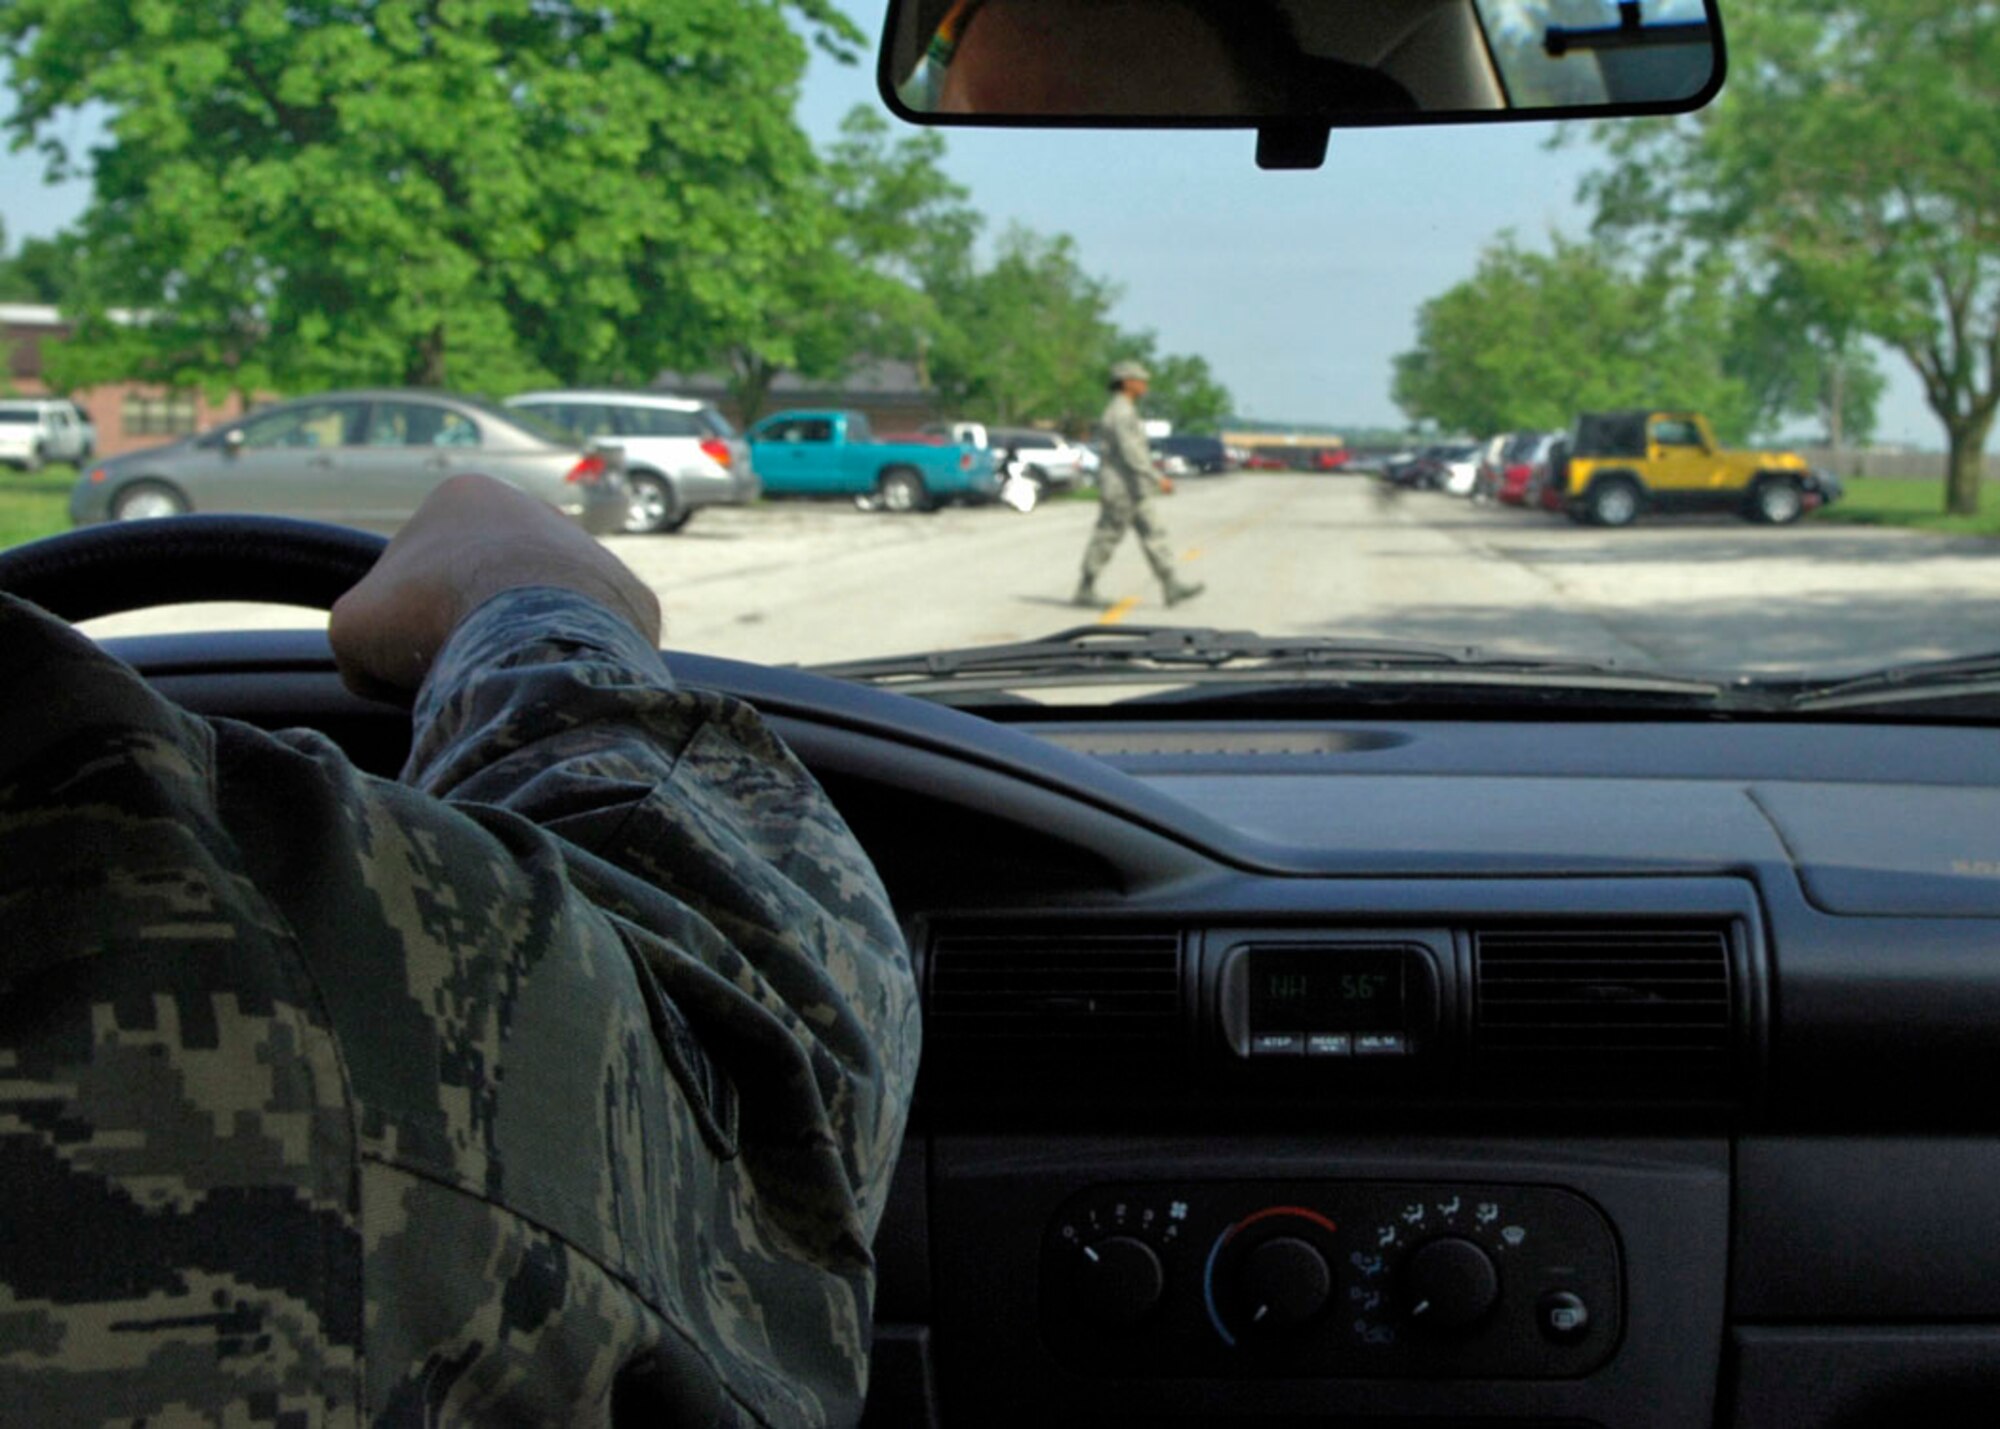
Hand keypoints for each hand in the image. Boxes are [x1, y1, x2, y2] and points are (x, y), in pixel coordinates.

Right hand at [330, 473, 660, 697]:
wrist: (530, 637)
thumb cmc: (430, 617)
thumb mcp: (355, 626)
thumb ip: (360, 636)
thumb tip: (380, 669)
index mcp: (466, 497)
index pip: (424, 566)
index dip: (408, 621)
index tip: (411, 659)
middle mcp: (538, 511)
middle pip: (490, 585)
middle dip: (473, 629)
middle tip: (460, 676)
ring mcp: (592, 552)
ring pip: (546, 611)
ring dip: (526, 647)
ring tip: (508, 686)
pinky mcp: (634, 600)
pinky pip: (595, 642)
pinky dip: (573, 667)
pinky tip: (554, 687)